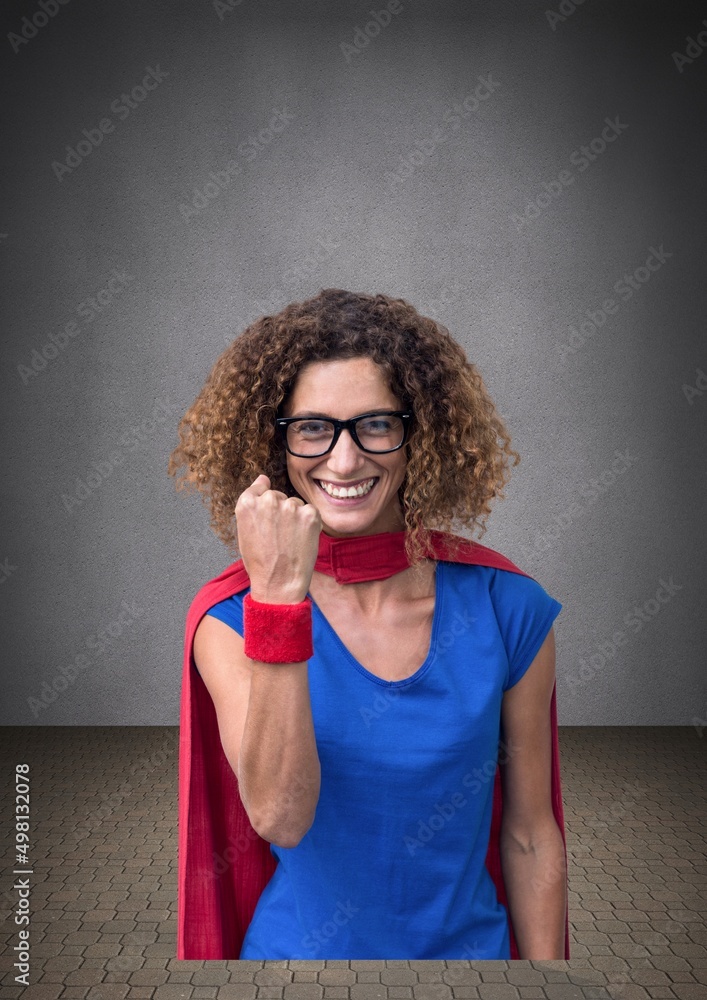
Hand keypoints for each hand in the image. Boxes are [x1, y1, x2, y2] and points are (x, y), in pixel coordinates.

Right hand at [235, 474, 321, 603]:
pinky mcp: (310, 514)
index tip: (268, 517)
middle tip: (278, 536)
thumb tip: (263, 478)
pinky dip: (308, 524)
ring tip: (289, 541)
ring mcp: (290, 506)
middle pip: (277, 497)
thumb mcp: (244, 531)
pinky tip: (301, 540)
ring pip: (294, 504)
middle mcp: (268, 501)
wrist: (279, 583)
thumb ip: (252, 503)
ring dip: (294, 517)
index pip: (258, 488)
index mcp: (247, 504)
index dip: (264, 505)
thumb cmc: (260, 561)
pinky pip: (310, 512)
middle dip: (279, 511)